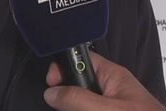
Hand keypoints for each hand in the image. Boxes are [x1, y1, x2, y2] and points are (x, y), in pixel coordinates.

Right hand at [44, 51, 165, 110]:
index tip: (52, 82)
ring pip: (81, 104)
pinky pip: (89, 110)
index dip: (64, 67)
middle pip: (77, 85)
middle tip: (64, 107)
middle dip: (67, 97)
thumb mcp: (106, 108)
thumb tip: (53, 92)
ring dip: (74, 109)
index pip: (82, 59)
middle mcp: (111, 90)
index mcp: (113, 77)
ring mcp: (110, 106)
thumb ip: (78, 98)